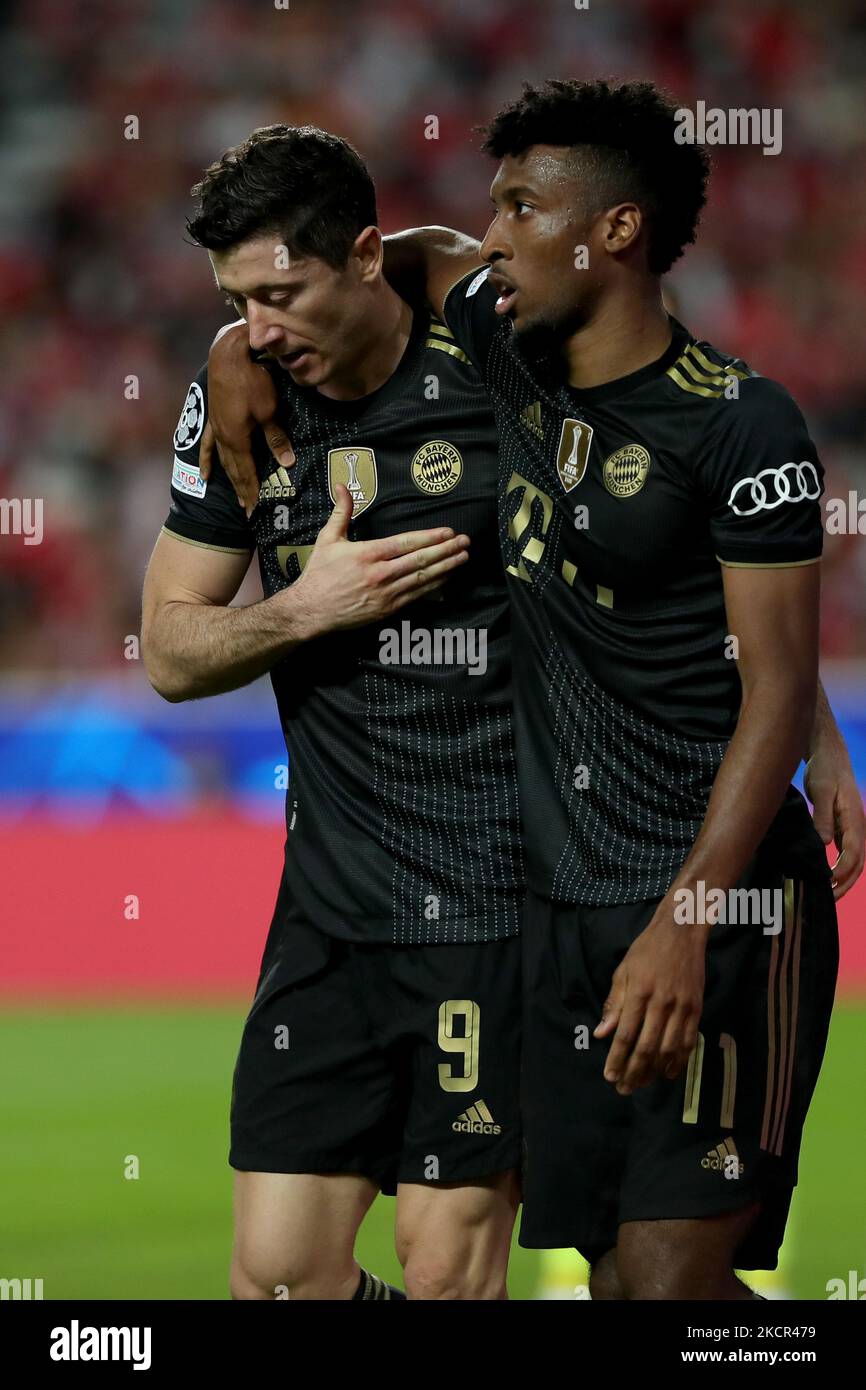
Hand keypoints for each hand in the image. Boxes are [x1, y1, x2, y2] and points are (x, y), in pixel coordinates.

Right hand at [199, 322, 295, 514]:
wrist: (227, 355)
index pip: (247, 472)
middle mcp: (224, 439)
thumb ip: (276, 438)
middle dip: (243, 492)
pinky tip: (205, 475)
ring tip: (238, 498)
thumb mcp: (269, 410)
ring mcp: (216, 430)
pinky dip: (209, 461)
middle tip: (249, 512)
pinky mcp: (213, 420)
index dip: (252, 491)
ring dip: (231, 480)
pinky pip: (209, 446)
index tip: (255, 510)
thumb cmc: (252, 380)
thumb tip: (288, 463)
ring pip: (224, 462)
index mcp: (237, 439)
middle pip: (235, 471)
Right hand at [286, 484, 469, 637]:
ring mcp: (385, 594)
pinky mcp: (387, 610)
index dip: (431, 537)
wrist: (310, 610)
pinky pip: (416, 596)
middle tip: (465, 542)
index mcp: (368, 554)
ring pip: (422, 579)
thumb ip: (341, 512)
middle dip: (446, 550)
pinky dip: (433, 587)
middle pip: (420, 560)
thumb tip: (341, 486)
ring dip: (446, 568)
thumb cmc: (319, 574)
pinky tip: (446, 578)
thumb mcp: (328, 539)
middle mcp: (380, 574)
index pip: (406, 543)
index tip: (448, 531)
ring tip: (463, 558)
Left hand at [593, 907, 705, 1094]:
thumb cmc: (646, 950)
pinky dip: (679, 1060)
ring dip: (654, 1071)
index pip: (626, 1034)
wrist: (682, 932)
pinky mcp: (697, 1008)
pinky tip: (669, 1072)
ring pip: (668, 1048)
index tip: (609, 1076)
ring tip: (643, 1084)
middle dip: (634, 1072)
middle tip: (624, 1088)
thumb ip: (614, 1003)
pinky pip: (688, 1040)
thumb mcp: (623, 970)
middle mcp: (661, 1002)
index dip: (617, 1059)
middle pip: (646, 1047)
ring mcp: (682, 1006)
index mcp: (639, 992)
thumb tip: (601, 1033)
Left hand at [804, 742, 864, 899]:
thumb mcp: (820, 791)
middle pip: (857, 863)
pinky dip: (839, 869)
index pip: (853, 852)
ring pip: (854, 862)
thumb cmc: (824, 771)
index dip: (842, 871)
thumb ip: (822, 817)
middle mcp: (857, 827)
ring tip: (827, 895)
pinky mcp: (843, 829)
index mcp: (854, 819)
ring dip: (843, 880)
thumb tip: (824, 844)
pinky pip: (845, 854)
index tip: (828, 883)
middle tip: (828, 899)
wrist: (830, 756)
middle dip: (845, 883)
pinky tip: (825, 877)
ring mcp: (851, 829)